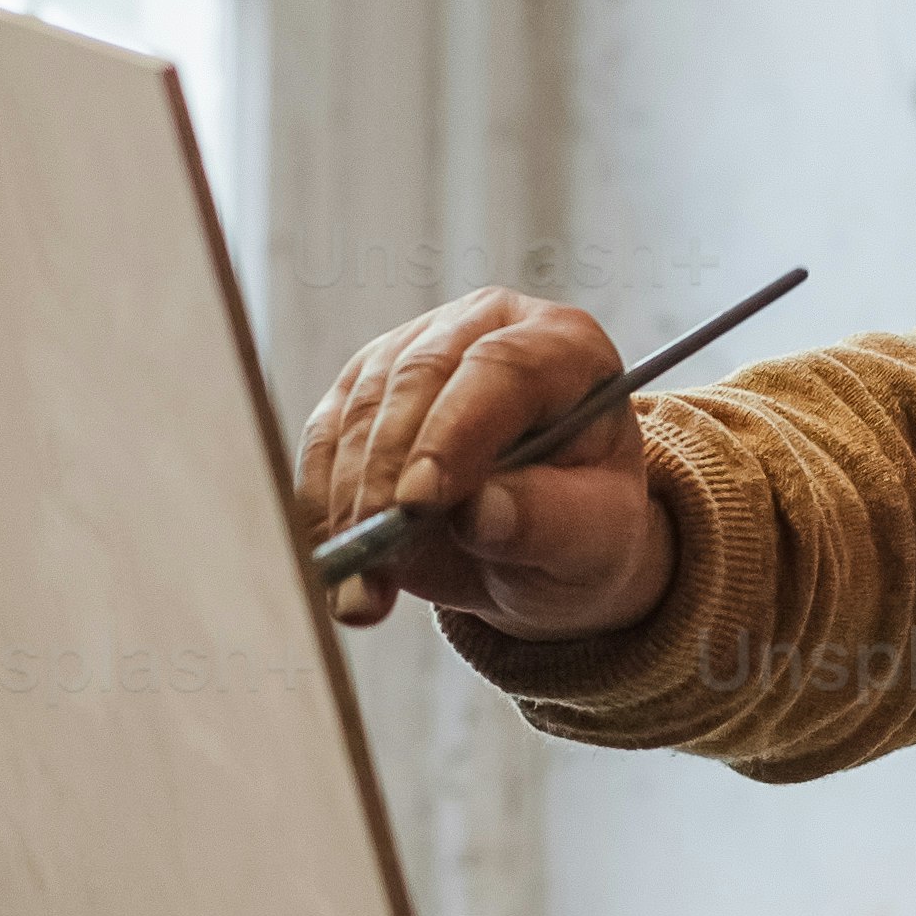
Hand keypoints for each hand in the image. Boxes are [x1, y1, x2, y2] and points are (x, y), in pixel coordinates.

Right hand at [296, 288, 676, 641]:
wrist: (541, 546)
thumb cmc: (584, 531)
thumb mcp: (595, 540)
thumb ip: (548, 523)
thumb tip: (477, 513)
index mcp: (565, 346)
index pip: (504, 368)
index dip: (456, 432)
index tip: (421, 504)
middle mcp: (486, 328)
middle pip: (419, 378)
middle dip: (388, 472)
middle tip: (377, 550)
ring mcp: (416, 349)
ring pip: (360, 409)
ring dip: (349, 503)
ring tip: (362, 586)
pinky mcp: (362, 389)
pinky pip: (323, 440)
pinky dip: (320, 506)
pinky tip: (334, 562)